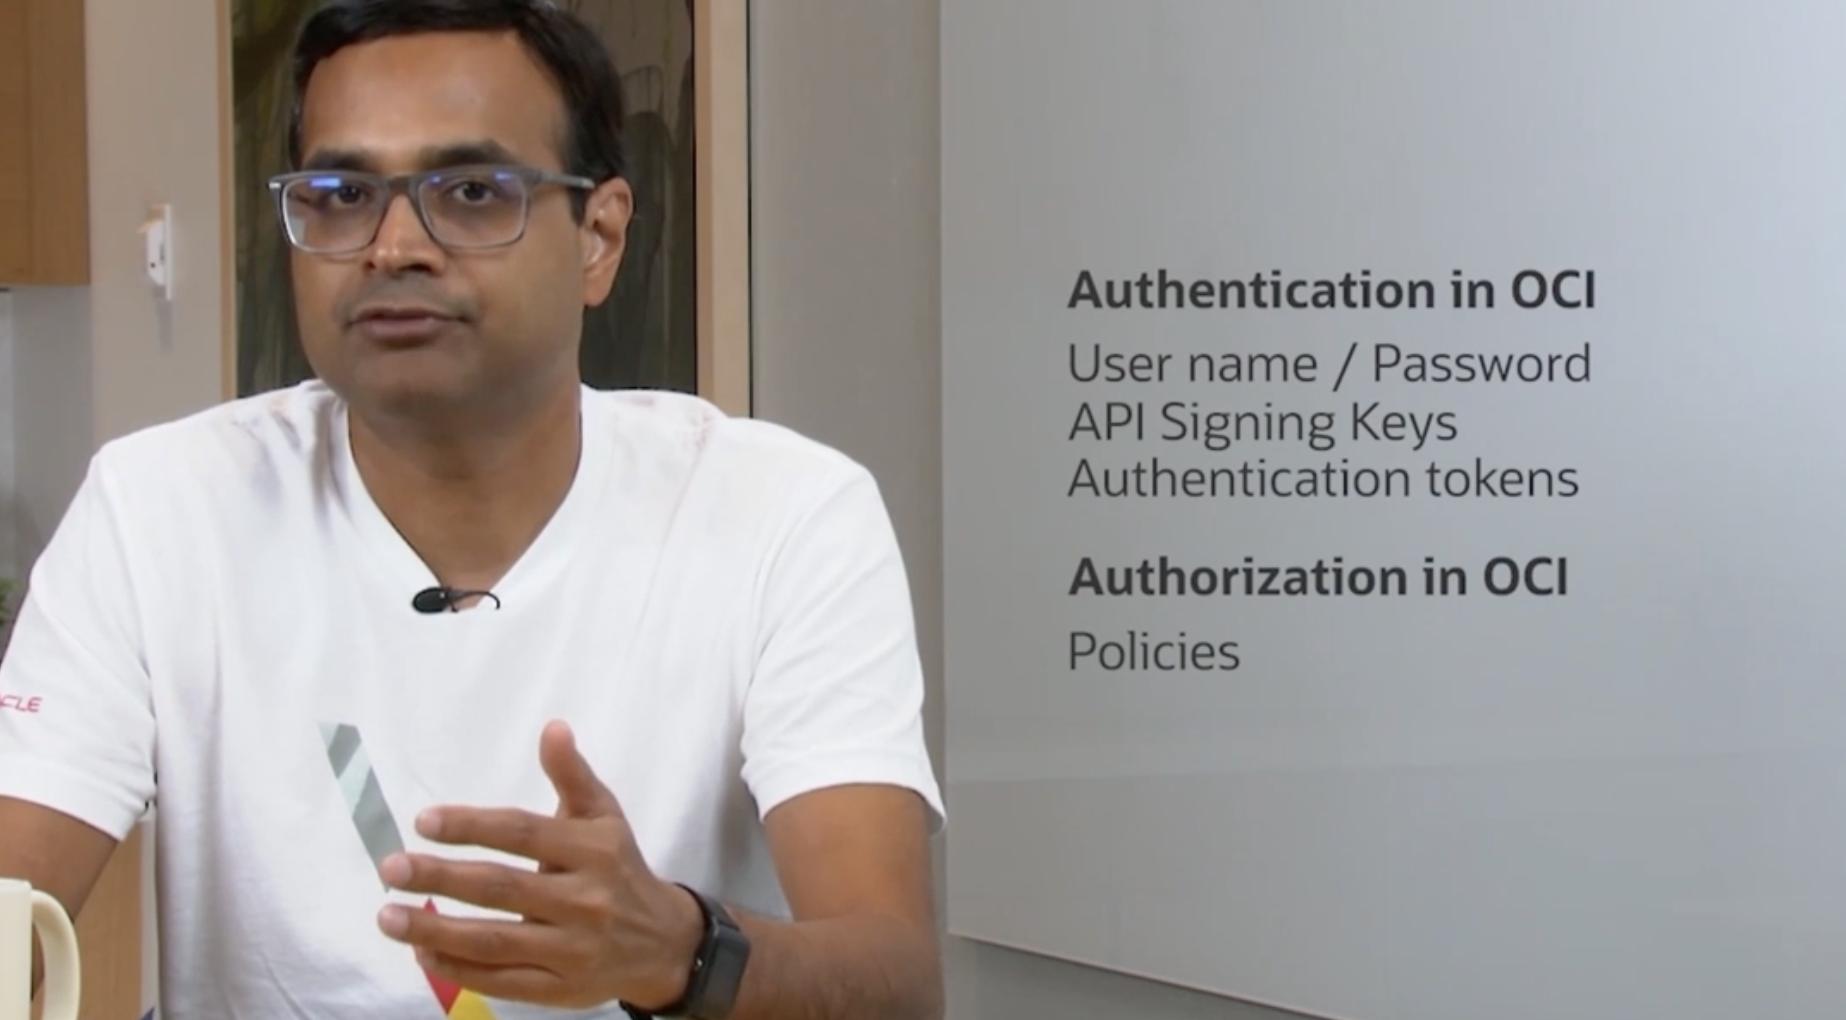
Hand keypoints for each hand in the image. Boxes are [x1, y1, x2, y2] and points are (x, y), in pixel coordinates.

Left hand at [375, 720, 703, 1009]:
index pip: (524, 833)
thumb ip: (573, 775)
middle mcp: (585, 900)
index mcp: (594, 850)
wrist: (664, 944)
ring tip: (388, 917)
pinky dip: (458, 968)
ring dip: (435, 929)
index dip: (473, 826)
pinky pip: (501, 981)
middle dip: (441, 877)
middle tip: (391, 868)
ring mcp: (572, 949)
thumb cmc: (620, 869)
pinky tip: (422, 951)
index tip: (425, 821)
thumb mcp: (605, 817)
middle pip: (502, 887)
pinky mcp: (561, 990)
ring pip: (494, 940)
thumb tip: (553, 728)